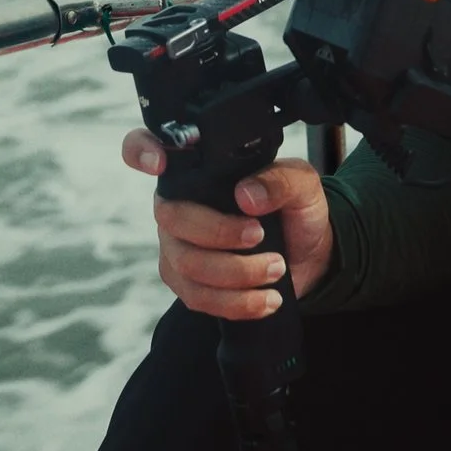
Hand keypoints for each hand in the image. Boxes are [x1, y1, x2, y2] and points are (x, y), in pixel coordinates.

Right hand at [122, 128, 332, 319]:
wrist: (309, 256)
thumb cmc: (296, 211)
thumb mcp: (302, 185)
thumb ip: (281, 180)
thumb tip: (246, 196)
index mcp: (197, 171)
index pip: (147, 148)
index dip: (141, 151)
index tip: (160, 164)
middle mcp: (178, 205)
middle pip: (173, 218)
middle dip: (219, 232)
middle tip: (260, 235)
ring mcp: (177, 246)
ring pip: (187, 264)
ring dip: (236, 272)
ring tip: (276, 269)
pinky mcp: (188, 284)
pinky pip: (198, 297)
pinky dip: (236, 302)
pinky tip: (266, 299)